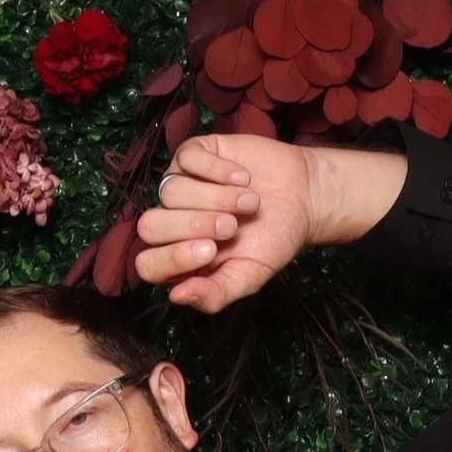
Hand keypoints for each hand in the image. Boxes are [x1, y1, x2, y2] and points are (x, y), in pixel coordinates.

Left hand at [134, 136, 404, 312]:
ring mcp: (179, 185)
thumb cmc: (273, 239)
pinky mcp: (192, 154)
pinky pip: (188, 158)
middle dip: (194, 225)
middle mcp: (171, 221)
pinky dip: (218, 170)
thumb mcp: (249, 276)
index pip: (148, 264)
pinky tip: (243, 178)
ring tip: (249, 202)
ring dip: (217, 198)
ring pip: (172, 191)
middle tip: (231, 227)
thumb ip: (215, 294)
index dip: (173, 258)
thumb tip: (176, 297)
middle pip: (151, 226)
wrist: (303, 198)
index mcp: (179, 258)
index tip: (210, 251)